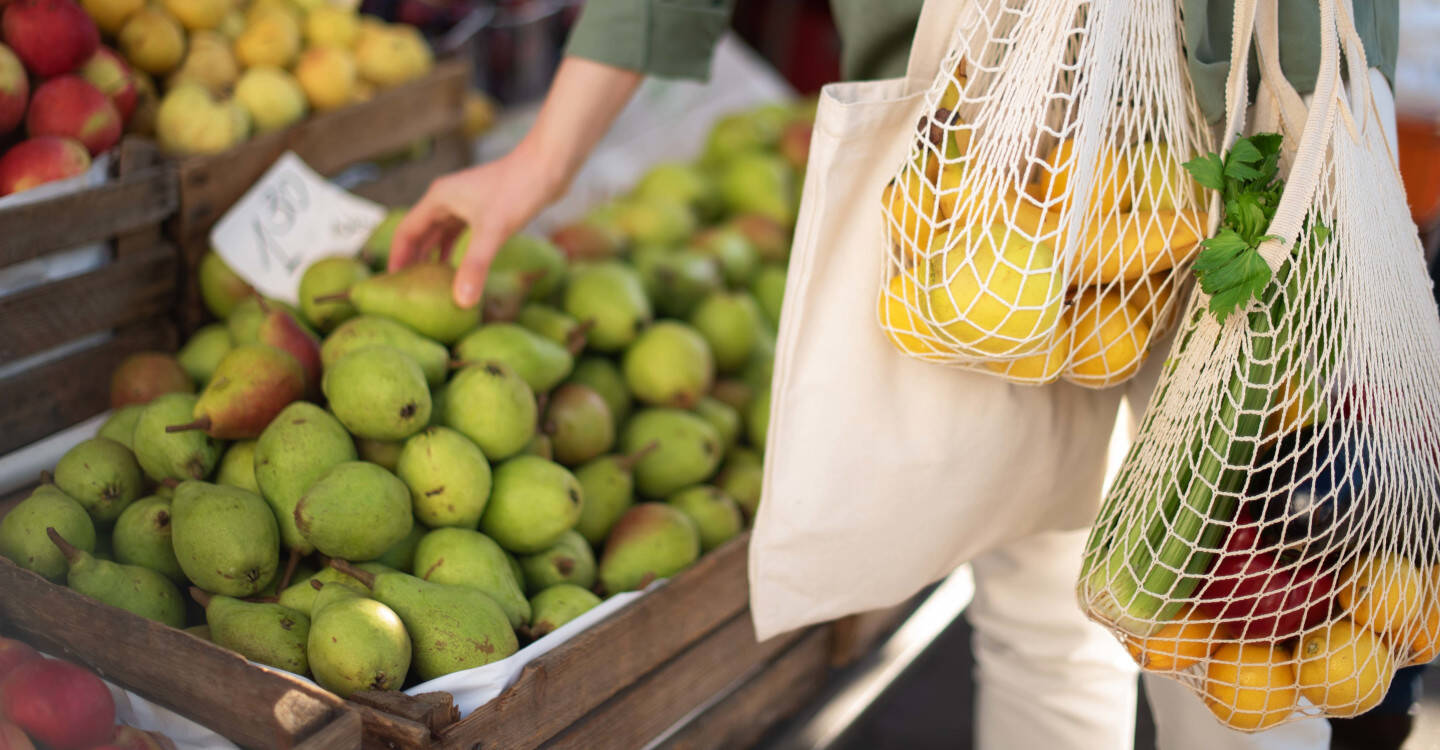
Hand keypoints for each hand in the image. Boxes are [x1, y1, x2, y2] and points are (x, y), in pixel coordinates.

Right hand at [387, 57, 643, 307]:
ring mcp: (465, 202)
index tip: (390, 286)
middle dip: (412, 261)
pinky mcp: (484, 207)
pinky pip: (459, 232)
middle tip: (405, 292)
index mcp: (439, 199)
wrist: (549, 164)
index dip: (397, 259)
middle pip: (420, 233)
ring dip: (433, 257)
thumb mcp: (494, 231)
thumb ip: (475, 266)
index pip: (406, 232)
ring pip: (440, 233)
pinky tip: (458, 269)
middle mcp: (447, 198)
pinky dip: (454, 250)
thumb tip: (461, 301)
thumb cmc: (520, 190)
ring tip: (428, 286)